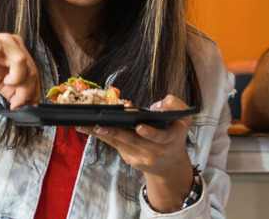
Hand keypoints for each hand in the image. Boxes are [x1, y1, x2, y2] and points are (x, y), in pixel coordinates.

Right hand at [0, 31, 39, 108]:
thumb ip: (12, 91)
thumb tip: (26, 104)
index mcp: (19, 53)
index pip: (34, 73)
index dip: (33, 91)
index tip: (27, 106)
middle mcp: (14, 44)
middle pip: (31, 69)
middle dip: (26, 91)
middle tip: (15, 104)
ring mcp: (2, 40)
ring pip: (22, 60)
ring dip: (18, 78)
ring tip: (6, 83)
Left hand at [78, 95, 194, 211]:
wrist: (169, 164)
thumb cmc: (175, 133)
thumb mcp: (183, 118)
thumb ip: (174, 105)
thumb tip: (155, 106)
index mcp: (171, 138)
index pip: (160, 136)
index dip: (150, 133)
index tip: (139, 126)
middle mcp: (156, 150)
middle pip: (134, 141)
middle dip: (116, 132)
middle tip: (101, 125)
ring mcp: (141, 157)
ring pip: (120, 143)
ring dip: (102, 133)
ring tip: (85, 125)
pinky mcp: (130, 159)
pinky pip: (115, 145)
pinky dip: (102, 136)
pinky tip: (88, 128)